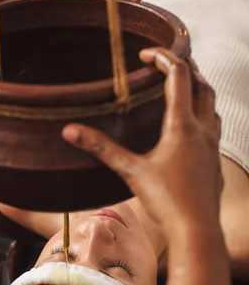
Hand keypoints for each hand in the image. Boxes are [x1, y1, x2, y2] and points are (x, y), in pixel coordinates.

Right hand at [62, 48, 222, 240]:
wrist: (197, 231)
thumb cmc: (166, 201)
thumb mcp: (130, 171)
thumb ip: (100, 148)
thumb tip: (69, 130)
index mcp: (182, 126)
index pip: (179, 76)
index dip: (164, 57)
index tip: (146, 54)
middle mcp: (203, 130)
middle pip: (202, 85)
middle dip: (186, 68)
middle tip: (165, 64)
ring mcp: (212, 146)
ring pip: (212, 106)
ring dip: (199, 90)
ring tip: (180, 89)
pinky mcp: (214, 162)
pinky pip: (213, 128)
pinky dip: (202, 116)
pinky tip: (188, 129)